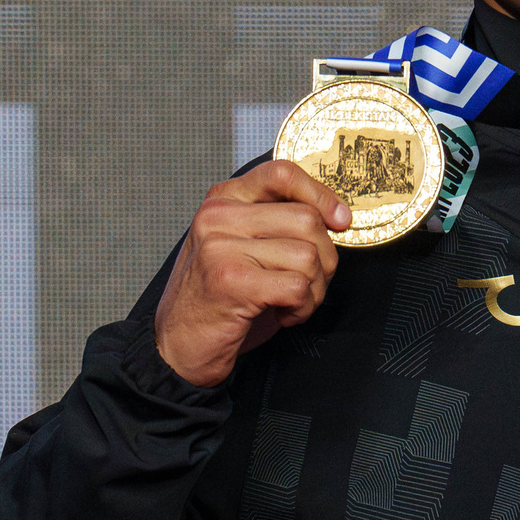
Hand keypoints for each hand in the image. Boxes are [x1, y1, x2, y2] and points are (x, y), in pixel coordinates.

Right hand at [152, 161, 351, 386]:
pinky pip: (298, 286)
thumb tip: (337, 216)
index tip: (340, 219)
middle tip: (307, 284)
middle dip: (325, 258)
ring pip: (308, 255)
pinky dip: (302, 308)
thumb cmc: (221, 300)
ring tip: (290, 303)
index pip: (282, 172)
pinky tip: (282, 314)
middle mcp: (218, 216)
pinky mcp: (232, 280)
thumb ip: (278, 223)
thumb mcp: (244, 247)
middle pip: (306, 219)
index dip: (320, 194)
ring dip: (313, 289)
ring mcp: (221, 246)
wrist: (179, 347)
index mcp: (223, 200)